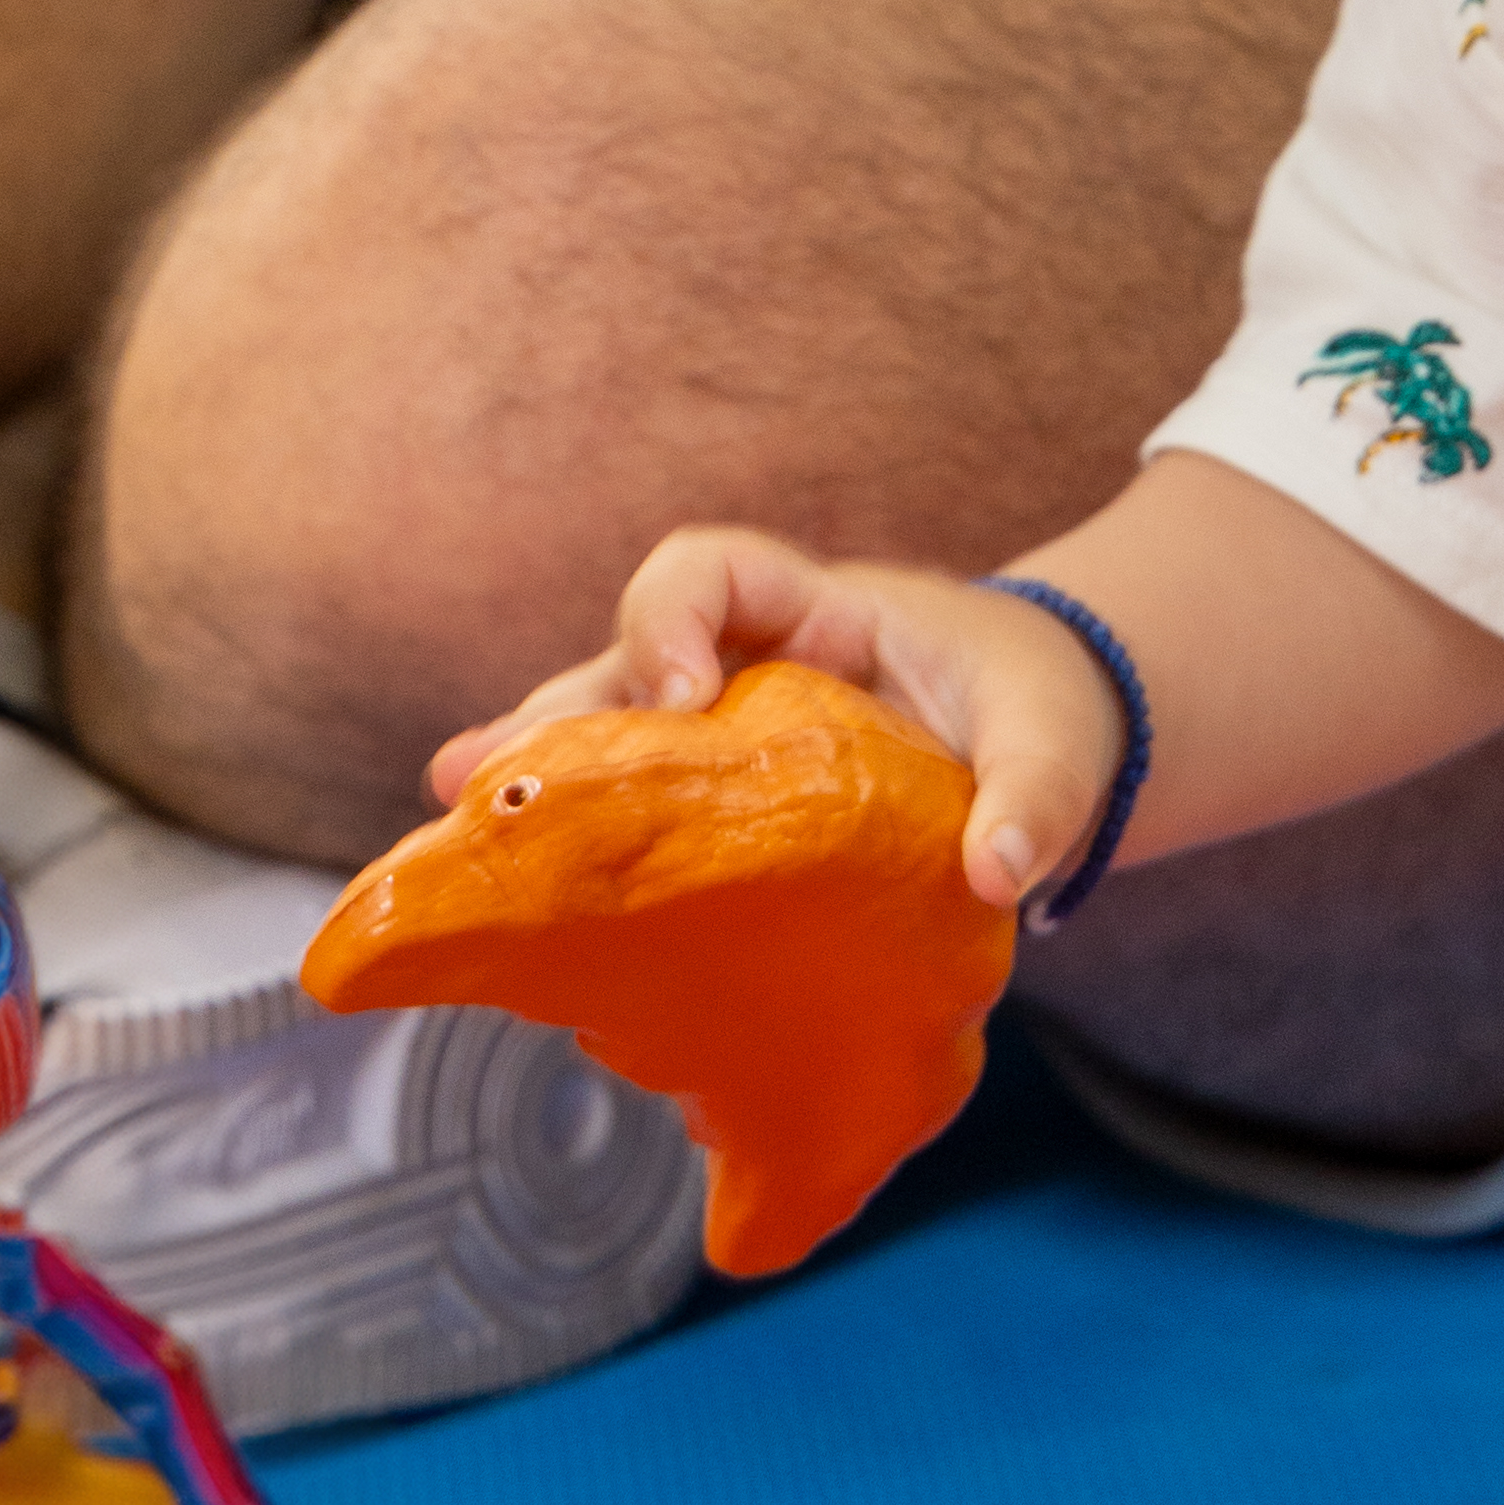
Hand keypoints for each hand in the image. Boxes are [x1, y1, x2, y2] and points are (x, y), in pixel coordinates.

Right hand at [426, 522, 1125, 917]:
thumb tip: (997, 869)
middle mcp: (745, 671)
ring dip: (531, 795)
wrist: (1041, 749)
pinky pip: (638, 833)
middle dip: (548, 723)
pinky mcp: (722, 829)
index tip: (682, 696)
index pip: (712, 571)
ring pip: (604, 755)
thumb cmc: (1036, 711)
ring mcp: (720, 750)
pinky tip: (527, 934)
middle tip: (473, 779)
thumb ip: (1039, 794)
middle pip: (619, 672)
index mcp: (816, 614)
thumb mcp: (1056, 740)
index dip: (671, 618)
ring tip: (447, 850)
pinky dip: (583, 871)